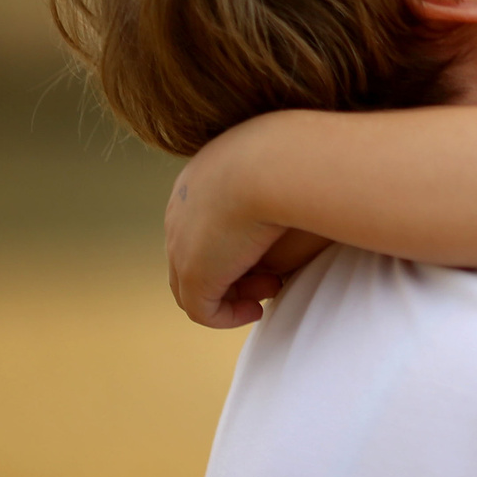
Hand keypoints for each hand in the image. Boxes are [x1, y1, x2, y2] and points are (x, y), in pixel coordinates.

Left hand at [166, 128, 329, 327]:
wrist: (279, 165)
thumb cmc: (296, 161)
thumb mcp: (283, 171)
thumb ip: (279, 193)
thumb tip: (288, 217)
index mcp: (200, 177)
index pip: (205, 220)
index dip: (237, 242)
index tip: (273, 248)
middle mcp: (182, 207)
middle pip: (197, 252)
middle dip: (236, 270)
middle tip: (274, 276)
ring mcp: (180, 241)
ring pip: (195, 283)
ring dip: (233, 293)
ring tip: (271, 291)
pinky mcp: (193, 273)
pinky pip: (202, 309)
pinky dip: (228, 315)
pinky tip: (256, 310)